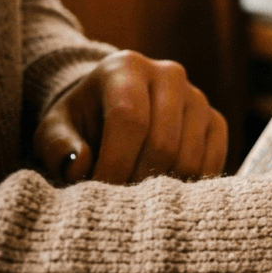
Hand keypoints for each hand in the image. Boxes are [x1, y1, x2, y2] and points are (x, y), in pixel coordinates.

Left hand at [34, 51, 227, 183]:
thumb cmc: (81, 122)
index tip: (98, 193)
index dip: (115, 162)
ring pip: (189, 157)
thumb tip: (80, 167)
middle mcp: (169, 75)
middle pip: (163, 142)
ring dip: (161, 189)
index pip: (130, 118)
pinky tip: (161, 192)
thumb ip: (58, 146)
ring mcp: (198, 98)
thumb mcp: (55, 129)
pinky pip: (212, 163)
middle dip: (137, 181)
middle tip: (116, 204)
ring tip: (135, 199)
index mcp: (127, 67)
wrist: (114, 108)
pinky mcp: (216, 121)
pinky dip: (187, 186)